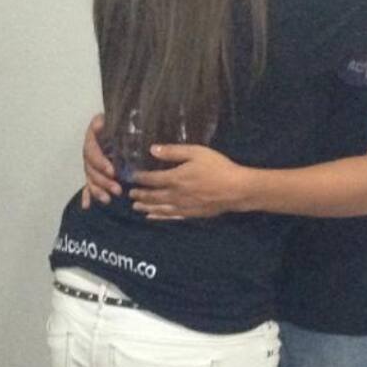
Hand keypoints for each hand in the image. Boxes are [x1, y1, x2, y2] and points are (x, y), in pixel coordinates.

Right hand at [81, 114, 121, 208]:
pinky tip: (86, 205)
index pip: (92, 152)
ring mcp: (91, 164)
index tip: (112, 171)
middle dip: (103, 181)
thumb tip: (100, 122)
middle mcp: (89, 153)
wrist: (121, 126)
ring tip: (108, 199)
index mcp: (93, 139)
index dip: (100, 162)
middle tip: (117, 189)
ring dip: (98, 190)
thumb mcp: (114, 119)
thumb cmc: (121, 122)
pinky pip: (88, 185)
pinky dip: (87, 195)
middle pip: (91, 169)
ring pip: (90, 179)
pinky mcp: (95, 173)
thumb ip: (105, 121)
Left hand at [129, 145, 251, 219]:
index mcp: (175, 178)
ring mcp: (183, 207)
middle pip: (152, 196)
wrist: (236, 189)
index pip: (151, 179)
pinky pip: (170, 217)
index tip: (131, 177)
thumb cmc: (218, 167)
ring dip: (146, 208)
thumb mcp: (196, 152)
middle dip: (140, 195)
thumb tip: (152, 149)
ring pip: (159, 208)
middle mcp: (175, 195)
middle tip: (130, 194)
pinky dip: (159, 217)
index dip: (140, 178)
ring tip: (136, 207)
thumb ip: (173, 152)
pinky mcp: (191, 214)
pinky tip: (153, 217)